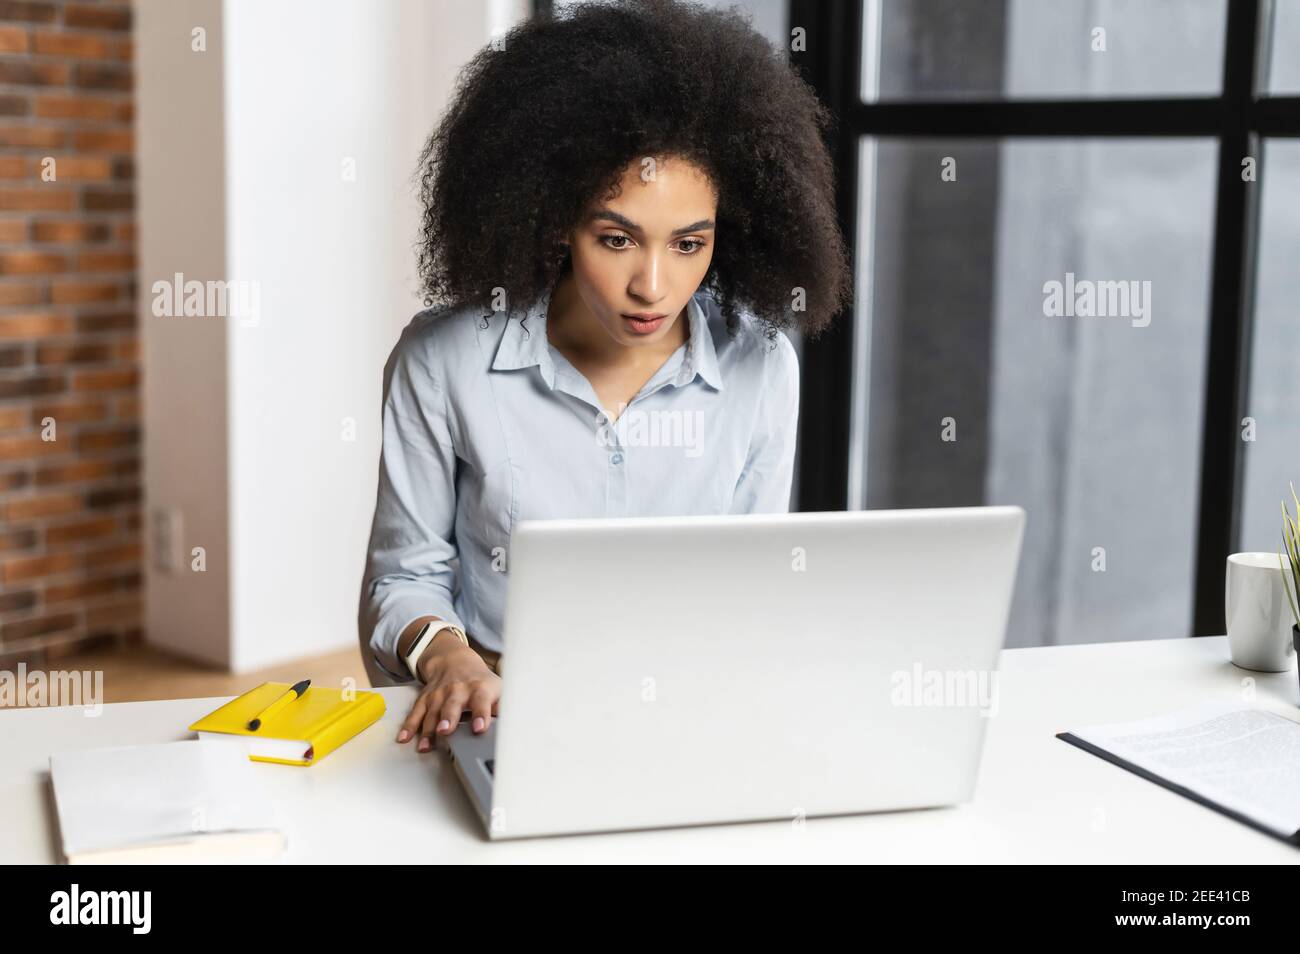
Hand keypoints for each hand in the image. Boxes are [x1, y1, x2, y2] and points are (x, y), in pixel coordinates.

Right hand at [394, 634, 499, 752]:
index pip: (481, 702)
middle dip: (449, 718)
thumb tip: (513, 727)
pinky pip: (415, 713)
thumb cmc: (480, 681)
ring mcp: (438, 695)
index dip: (481, 714)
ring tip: (425, 746)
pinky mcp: (425, 699)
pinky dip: (409, 726)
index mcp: (479, 689)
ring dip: (428, 729)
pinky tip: (404, 738)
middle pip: (452, 706)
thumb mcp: (496, 690)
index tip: (480, 728)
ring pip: (432, 713)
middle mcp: (457, 690)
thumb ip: (502, 709)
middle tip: (446, 731)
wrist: (455, 660)